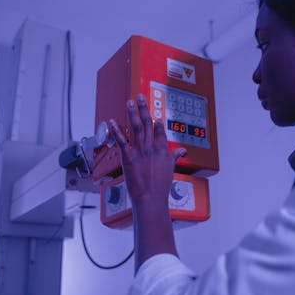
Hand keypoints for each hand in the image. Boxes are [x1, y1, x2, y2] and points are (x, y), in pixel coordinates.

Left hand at [110, 94, 185, 210]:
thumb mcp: (171, 169)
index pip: (160, 130)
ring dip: (131, 113)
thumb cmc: (161, 186)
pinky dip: (116, 130)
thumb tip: (182, 151)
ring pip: (135, 127)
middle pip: (146, 123)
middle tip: (139, 97)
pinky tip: (112, 121)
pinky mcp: (128, 157)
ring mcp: (139, 151)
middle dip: (143, 109)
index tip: (154, 112)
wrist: (151, 197)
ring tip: (129, 102)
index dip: (156, 120)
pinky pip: (121, 140)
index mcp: (162, 150)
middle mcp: (151, 147)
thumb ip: (175, 157)